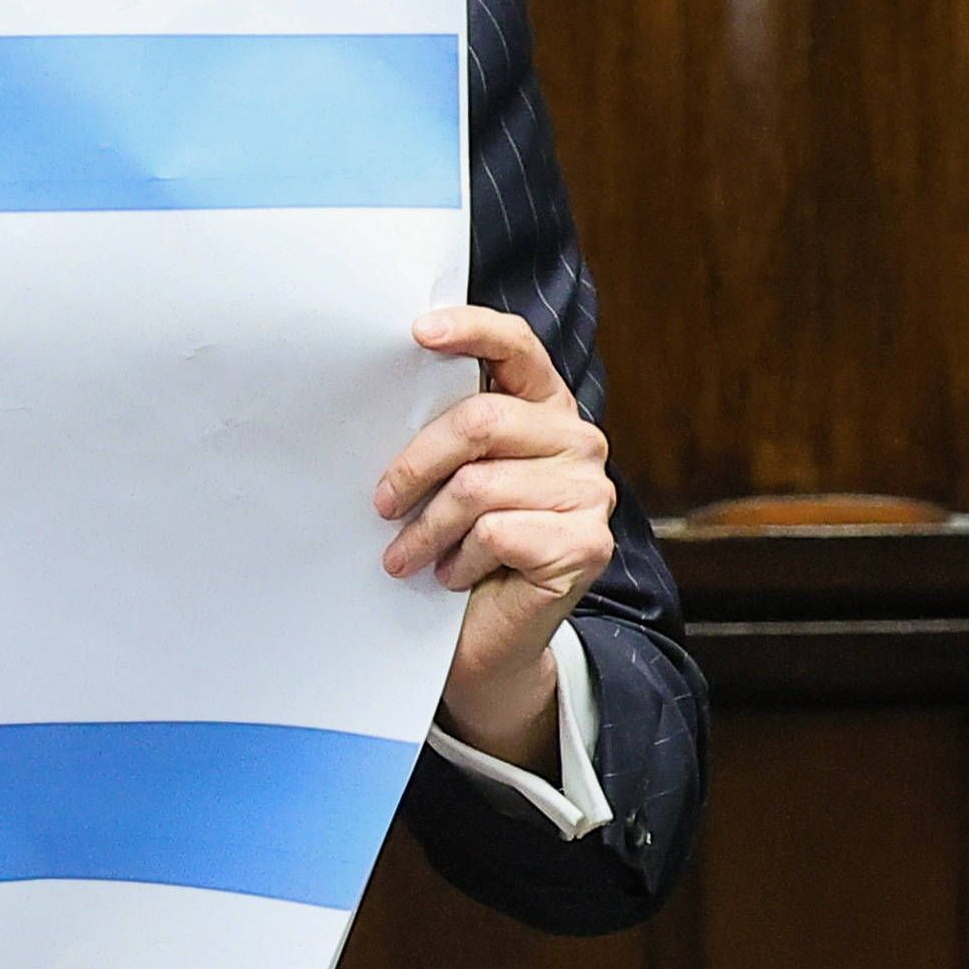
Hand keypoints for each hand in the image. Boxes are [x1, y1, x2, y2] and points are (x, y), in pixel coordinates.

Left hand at [371, 305, 614, 772]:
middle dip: (414, 463)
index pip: (516, 345)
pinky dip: (459, 559)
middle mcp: (578, 440)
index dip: (470, 329)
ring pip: (479, 485)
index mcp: (543, 406)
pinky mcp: (587, 544)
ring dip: (428, 528)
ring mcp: (592, 492)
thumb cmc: (459, 545)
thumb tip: (376, 391)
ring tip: (406, 555)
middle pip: (481, 419)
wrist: (489, 639)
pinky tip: (454, 576)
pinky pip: (497, 533)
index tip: (417, 332)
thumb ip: (441, 431)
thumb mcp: (446, 477)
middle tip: (380, 503)